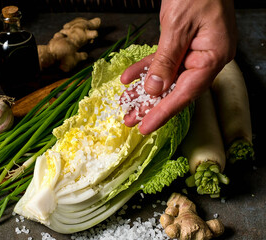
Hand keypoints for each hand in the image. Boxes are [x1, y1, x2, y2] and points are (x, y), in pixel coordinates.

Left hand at [121, 0, 236, 134]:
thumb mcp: (178, 26)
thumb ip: (166, 60)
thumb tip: (155, 89)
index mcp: (212, 56)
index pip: (186, 93)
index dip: (164, 112)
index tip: (146, 127)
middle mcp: (205, 58)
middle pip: (175, 89)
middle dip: (151, 106)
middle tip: (130, 120)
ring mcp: (194, 52)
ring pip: (166, 78)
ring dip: (144, 90)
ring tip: (126, 105)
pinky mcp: (182, 44)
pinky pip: (162, 61)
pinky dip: (145, 69)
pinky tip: (128, 77)